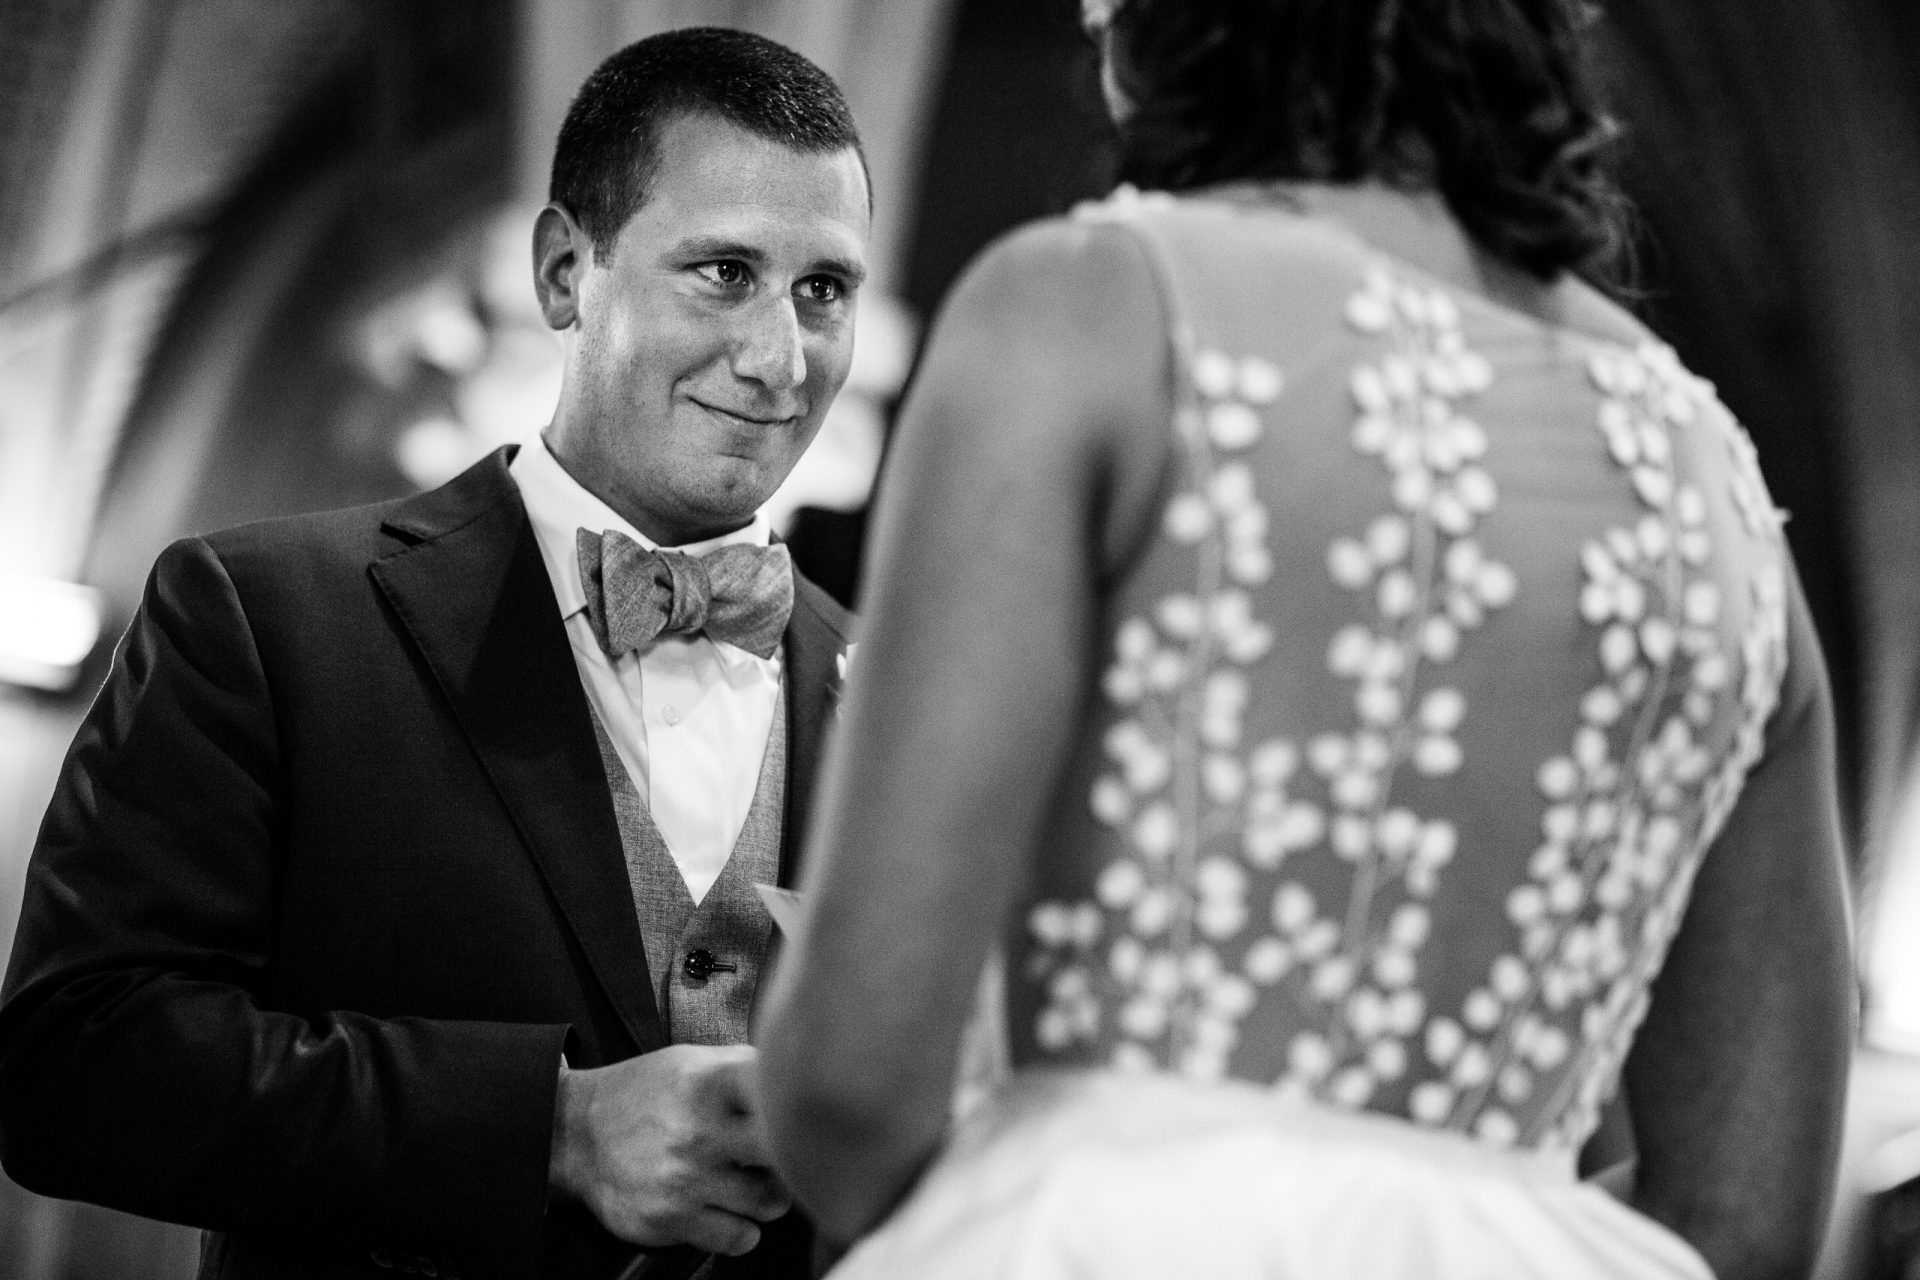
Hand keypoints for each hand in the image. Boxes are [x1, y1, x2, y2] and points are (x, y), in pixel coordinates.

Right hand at [549, 1044, 791, 1254]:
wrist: (575, 1134)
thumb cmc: (641, 1094)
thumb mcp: (689, 1061)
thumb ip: (742, 1065)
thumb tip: (792, 1072)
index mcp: (708, 1084)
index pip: (780, 1093)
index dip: (797, 1105)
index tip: (796, 1112)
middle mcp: (699, 1132)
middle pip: (786, 1151)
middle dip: (793, 1154)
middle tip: (784, 1153)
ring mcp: (686, 1180)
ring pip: (771, 1202)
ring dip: (770, 1195)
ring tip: (752, 1181)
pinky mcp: (671, 1220)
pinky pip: (740, 1238)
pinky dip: (743, 1228)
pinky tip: (729, 1209)